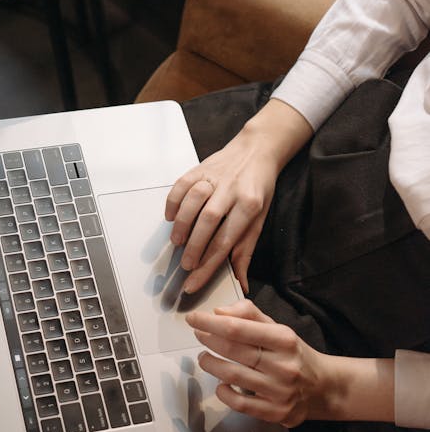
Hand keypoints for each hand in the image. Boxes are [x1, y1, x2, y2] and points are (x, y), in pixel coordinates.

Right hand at [165, 100, 311, 292]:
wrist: (258, 149)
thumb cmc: (259, 187)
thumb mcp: (260, 219)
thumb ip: (246, 250)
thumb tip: (241, 281)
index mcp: (250, 205)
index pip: (225, 242)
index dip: (208, 266)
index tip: (193, 283)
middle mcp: (231, 190)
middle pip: (208, 221)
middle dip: (194, 247)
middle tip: (185, 265)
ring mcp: (215, 176)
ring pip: (193, 201)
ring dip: (182, 224)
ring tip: (177, 242)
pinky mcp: (201, 167)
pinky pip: (181, 184)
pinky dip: (173, 202)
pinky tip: (171, 217)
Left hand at [186, 299, 325, 427]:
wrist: (324, 388)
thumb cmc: (294, 355)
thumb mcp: (279, 329)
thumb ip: (249, 316)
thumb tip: (218, 312)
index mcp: (285, 339)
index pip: (238, 328)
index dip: (210, 322)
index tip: (193, 318)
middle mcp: (283, 365)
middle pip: (233, 350)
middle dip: (208, 339)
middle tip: (198, 334)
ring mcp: (280, 391)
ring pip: (232, 375)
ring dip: (210, 364)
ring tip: (204, 357)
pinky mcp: (275, 412)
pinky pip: (240, 404)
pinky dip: (223, 392)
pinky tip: (220, 384)